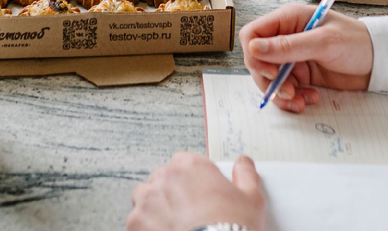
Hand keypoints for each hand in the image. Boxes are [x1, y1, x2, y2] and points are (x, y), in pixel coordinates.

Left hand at [127, 153, 264, 230]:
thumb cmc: (233, 228)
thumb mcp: (251, 199)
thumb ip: (246, 175)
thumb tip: (244, 164)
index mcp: (191, 166)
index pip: (183, 162)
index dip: (192, 179)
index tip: (199, 193)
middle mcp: (166, 178)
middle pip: (162, 179)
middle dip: (172, 193)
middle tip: (188, 213)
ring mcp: (147, 201)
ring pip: (145, 199)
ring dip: (154, 209)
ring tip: (173, 226)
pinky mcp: (136, 224)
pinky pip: (136, 223)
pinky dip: (146, 229)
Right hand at [239, 3, 372, 112]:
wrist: (379, 62)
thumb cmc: (356, 42)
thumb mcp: (323, 42)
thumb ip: (288, 46)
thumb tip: (253, 48)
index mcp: (287, 20)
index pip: (252, 34)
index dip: (254, 55)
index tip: (271, 72)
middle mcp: (285, 37)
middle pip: (257, 60)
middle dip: (269, 80)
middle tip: (288, 93)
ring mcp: (292, 57)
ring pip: (270, 79)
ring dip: (281, 94)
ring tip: (301, 101)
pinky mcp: (301, 74)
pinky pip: (285, 90)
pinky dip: (293, 99)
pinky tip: (310, 99)